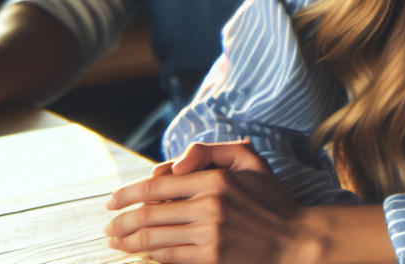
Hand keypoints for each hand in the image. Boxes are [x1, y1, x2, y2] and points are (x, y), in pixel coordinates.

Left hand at [106, 140, 318, 262]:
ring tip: (116, 242)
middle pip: (147, 213)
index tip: (112, 202)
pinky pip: (167, 256)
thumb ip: (212, 150)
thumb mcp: (251, 161)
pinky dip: (149, 254)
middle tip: (108, 227)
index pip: (156, 184)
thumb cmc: (271, 200)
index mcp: (216, 178)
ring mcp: (210, 234)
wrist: (296, 239)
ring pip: (151, 238)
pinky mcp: (211, 258)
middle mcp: (210, 205)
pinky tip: (141, 252)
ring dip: (126, 241)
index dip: (127, 193)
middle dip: (119, 222)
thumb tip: (173, 165)